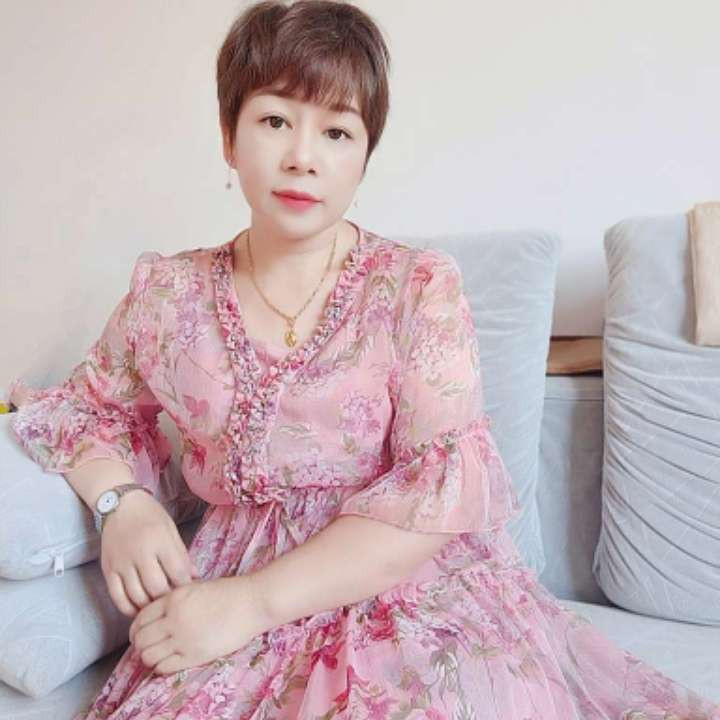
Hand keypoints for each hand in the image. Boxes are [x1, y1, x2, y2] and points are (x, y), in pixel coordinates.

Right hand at [100, 490, 200, 617]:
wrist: (120, 505)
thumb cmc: (150, 515)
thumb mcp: (171, 530)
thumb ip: (182, 555)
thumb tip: (195, 577)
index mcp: (160, 541)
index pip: (177, 573)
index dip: (185, 586)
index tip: (189, 592)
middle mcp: (140, 553)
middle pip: (157, 588)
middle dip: (168, 598)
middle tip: (174, 602)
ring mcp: (121, 563)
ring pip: (137, 596)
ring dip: (149, 606)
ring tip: (158, 607)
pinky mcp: (108, 570)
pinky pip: (117, 597)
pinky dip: (128, 608)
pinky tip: (138, 610)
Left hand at [128, 575, 266, 674]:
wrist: (251, 602)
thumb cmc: (228, 592)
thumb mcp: (195, 588)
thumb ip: (175, 601)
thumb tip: (158, 616)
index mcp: (173, 599)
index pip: (140, 618)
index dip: (137, 629)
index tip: (141, 633)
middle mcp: (173, 619)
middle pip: (141, 639)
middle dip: (140, 644)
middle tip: (146, 646)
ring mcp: (183, 638)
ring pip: (149, 655)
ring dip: (149, 657)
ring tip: (156, 656)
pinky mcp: (194, 655)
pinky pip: (164, 666)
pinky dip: (160, 667)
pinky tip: (168, 661)